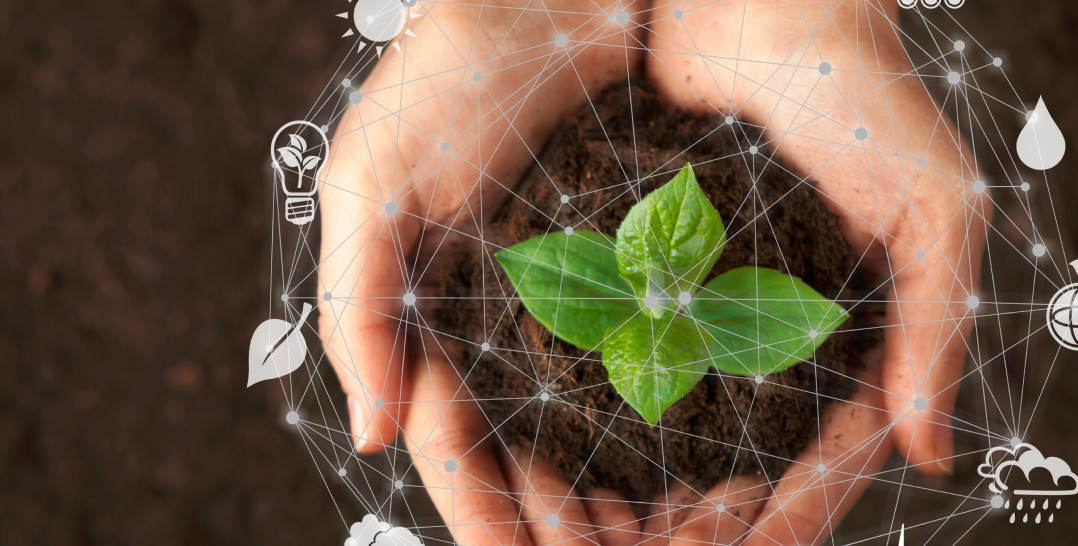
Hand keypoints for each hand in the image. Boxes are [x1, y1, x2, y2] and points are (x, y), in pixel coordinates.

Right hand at [316, 3, 643, 545]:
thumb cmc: (446, 75)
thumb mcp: (374, 184)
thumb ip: (361, 308)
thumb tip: (374, 439)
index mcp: (431, 320)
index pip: (456, 447)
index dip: (486, 520)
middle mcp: (505, 325)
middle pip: (534, 457)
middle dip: (567, 527)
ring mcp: (573, 300)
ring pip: (598, 425)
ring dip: (626, 492)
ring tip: (677, 541)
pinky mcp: (635, 264)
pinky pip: (655, 356)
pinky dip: (677, 412)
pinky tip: (716, 460)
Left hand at [646, 0, 988, 543]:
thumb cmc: (865, 93)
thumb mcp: (931, 210)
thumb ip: (935, 330)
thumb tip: (930, 457)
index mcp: (855, 331)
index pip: (830, 452)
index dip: (796, 515)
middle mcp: (778, 330)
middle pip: (745, 457)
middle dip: (709, 521)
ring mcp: (710, 303)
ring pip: (678, 422)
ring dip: (646, 485)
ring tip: (603, 537)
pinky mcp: (647, 264)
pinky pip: (623, 349)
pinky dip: (600, 406)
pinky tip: (564, 451)